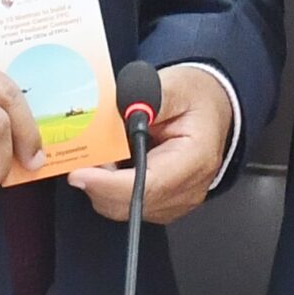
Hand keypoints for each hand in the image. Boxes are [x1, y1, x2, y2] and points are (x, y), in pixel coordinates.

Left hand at [68, 64, 234, 224]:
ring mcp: (177, 202)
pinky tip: (111, 165)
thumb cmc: (196, 97)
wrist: (213, 107)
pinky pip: (127, 206)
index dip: (109, 184)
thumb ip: (144, 99)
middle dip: (98, 182)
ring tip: (99, 154)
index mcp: (196, 158)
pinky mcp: (164, 206)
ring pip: (123, 208)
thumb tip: (114, 113)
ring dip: (102, 185)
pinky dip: (110, 189)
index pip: (149, 185)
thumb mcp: (173, 86)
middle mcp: (190, 188)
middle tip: (82, 155)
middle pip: (130, 203)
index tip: (79, 173)